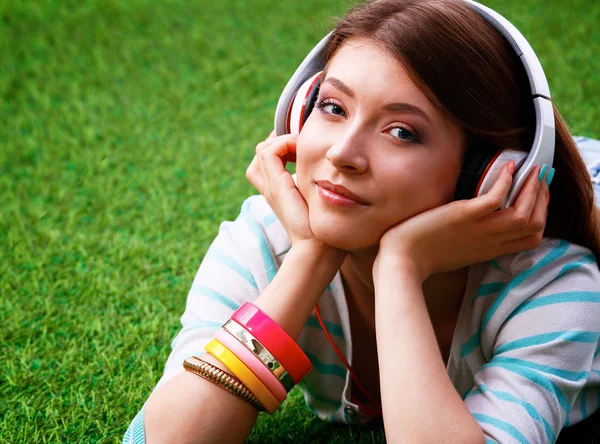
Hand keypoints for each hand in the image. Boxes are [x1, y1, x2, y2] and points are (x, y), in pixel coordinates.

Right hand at [245, 131, 345, 261]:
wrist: (318, 248)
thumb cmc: (325, 230)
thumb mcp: (321, 202)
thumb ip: (322, 188)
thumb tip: (341, 173)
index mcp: (279, 192)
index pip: (269, 161)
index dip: (285, 147)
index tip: (307, 145)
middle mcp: (271, 188)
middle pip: (263, 153)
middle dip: (283, 140)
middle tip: (305, 141)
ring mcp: (271, 187)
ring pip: (263, 149)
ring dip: (284, 140)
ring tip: (304, 145)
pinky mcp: (276, 186)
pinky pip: (269, 152)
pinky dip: (284, 143)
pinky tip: (303, 148)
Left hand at [374, 161, 549, 281]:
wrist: (401, 261)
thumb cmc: (422, 254)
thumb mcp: (457, 249)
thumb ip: (473, 237)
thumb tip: (479, 218)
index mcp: (489, 250)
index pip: (531, 238)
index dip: (540, 215)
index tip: (538, 196)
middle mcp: (489, 242)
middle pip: (534, 225)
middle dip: (543, 198)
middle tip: (541, 177)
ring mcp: (478, 229)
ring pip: (524, 214)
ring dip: (533, 189)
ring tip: (532, 170)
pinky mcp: (463, 216)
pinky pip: (495, 199)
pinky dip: (506, 182)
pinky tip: (508, 168)